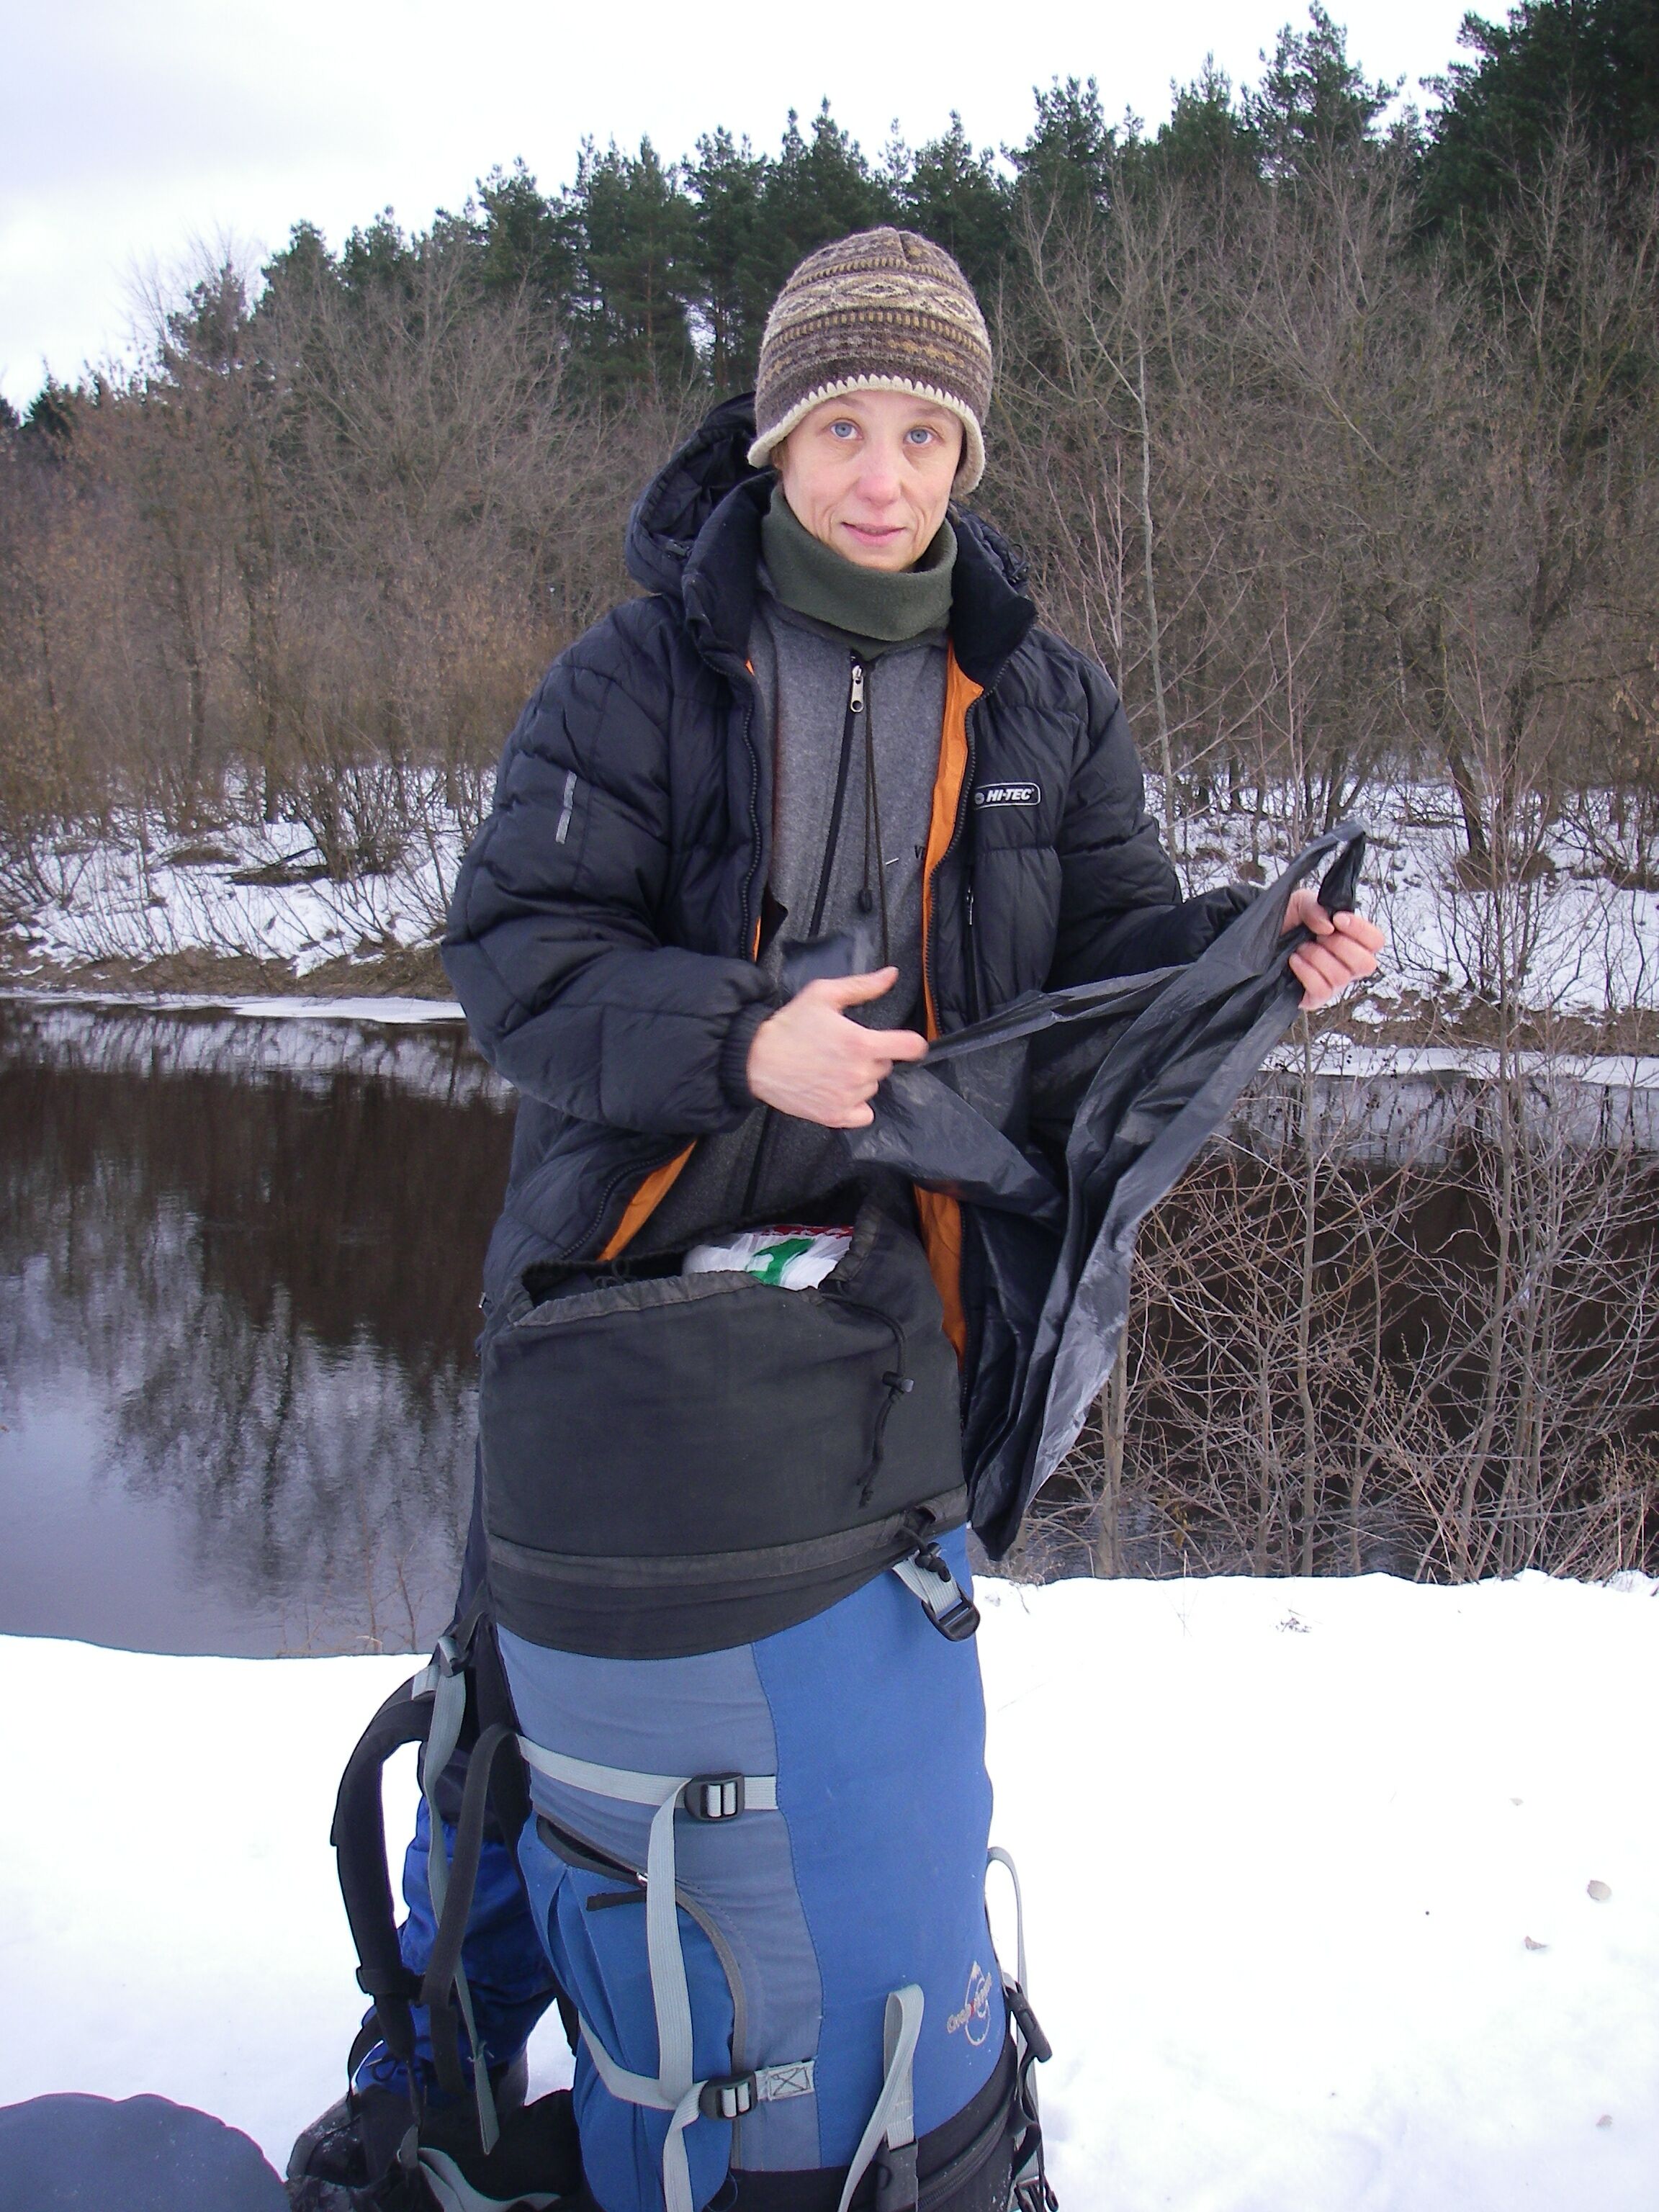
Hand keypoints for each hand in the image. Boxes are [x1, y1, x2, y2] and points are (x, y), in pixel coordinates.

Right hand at [747, 967, 927, 1127]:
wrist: (757, 1060)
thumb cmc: (789, 1025)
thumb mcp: (823, 994)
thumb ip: (862, 986)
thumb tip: (892, 974)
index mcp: (861, 1043)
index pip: (910, 1047)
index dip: (912, 1043)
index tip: (905, 1043)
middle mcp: (859, 1073)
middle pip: (886, 1066)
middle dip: (871, 1056)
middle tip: (843, 1049)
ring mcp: (848, 1098)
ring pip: (872, 1087)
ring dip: (860, 1079)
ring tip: (832, 1068)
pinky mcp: (835, 1116)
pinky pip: (864, 1114)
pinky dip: (855, 1105)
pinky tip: (836, 1091)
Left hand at [1282, 890, 1383, 1007]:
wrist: (1260, 938)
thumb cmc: (1287, 922)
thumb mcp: (1299, 903)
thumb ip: (1315, 907)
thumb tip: (1328, 926)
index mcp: (1352, 941)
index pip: (1376, 941)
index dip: (1361, 930)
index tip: (1338, 919)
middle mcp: (1348, 965)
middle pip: (1366, 964)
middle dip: (1340, 945)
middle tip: (1318, 937)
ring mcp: (1333, 984)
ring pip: (1341, 976)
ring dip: (1318, 957)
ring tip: (1301, 947)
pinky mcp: (1315, 998)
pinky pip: (1321, 990)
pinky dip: (1306, 971)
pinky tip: (1294, 959)